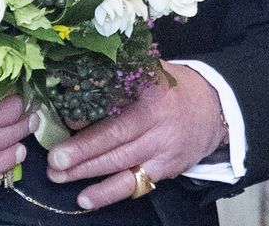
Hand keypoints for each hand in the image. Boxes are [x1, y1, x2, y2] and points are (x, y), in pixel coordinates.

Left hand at [46, 62, 227, 209]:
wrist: (214, 108)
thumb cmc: (175, 87)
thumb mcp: (153, 71)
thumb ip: (123, 77)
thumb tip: (82, 81)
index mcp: (155, 94)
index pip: (121, 110)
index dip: (93, 121)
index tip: (65, 123)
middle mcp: (160, 124)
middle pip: (117, 140)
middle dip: (83, 152)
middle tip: (54, 159)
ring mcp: (164, 150)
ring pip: (121, 165)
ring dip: (87, 172)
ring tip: (58, 175)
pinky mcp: (166, 170)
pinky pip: (134, 185)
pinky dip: (108, 193)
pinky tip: (85, 198)